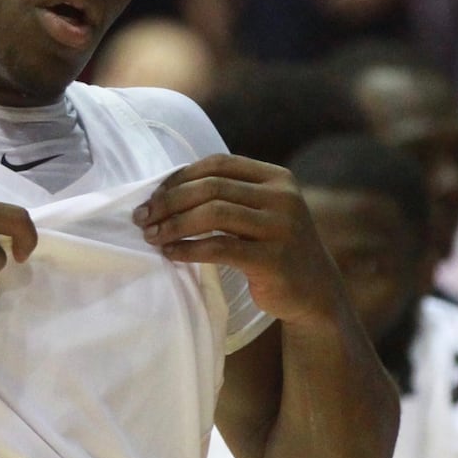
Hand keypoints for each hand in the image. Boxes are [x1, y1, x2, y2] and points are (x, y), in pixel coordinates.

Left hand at [135, 154, 345, 323]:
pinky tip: (171, 254)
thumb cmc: (275, 250)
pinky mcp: (274, 260)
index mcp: (277, 178)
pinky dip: (189, 249)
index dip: (180, 176)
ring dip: (175, 224)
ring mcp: (281, 227)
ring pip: (214, 213)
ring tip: (152, 236)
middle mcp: (283, 197)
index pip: (219, 164)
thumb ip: (230, 196)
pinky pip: (220, 248)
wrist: (315, 293)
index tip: (153, 195)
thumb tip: (166, 189)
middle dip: (169, 201)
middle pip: (212, 187)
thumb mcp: (262, 213)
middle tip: (142, 218)